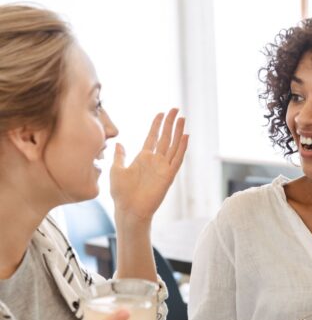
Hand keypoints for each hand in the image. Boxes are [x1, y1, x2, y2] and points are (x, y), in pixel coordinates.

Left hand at [110, 108, 188, 222]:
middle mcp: (155, 161)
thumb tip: (119, 143)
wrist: (129, 209)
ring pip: (173, 146)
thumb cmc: (121, 193)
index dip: (157, 125)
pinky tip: (185, 137)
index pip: (153, 137)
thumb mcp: (117, 169)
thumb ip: (120, 156)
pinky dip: (182, 148)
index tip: (162, 113)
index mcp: (143, 158)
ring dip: (178, 132)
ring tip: (182, 119)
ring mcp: (163, 168)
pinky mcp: (168, 176)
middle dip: (170, 123)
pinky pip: (177, 160)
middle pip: (165, 138)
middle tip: (176, 110)